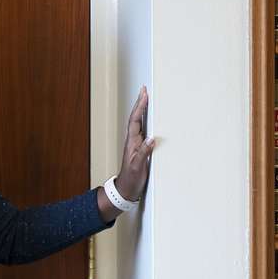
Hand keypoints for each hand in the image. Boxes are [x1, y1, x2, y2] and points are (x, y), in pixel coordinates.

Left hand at [115, 85, 155, 201]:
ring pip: (139, 122)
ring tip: (146, 98)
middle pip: (136, 117)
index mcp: (132, 142)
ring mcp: (136, 143)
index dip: (140, 107)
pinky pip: (143, 129)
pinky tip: (149, 117)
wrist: (126, 189)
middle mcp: (133, 140)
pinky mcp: (139, 147)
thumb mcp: (138, 167)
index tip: (144, 95)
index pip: (136, 120)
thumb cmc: (131, 179)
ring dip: (142, 109)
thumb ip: (144, 153)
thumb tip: (151, 139)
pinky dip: (145, 120)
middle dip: (140, 103)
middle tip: (144, 90)